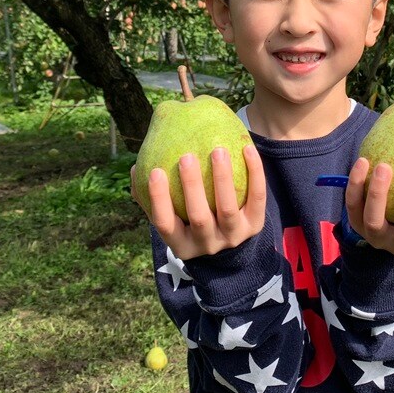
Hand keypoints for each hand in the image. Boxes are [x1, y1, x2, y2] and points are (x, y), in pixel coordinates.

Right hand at [130, 144, 266, 260]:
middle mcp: (208, 245)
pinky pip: (256, 197)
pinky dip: (254, 173)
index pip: (165, 224)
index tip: (155, 171)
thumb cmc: (191, 222)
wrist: (231, 243)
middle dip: (191, 187)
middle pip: (199, 217)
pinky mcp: (255, 226)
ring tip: (217, 151)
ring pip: (228, 209)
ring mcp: (233, 238)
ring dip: (222, 179)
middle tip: (186, 157)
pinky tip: (247, 148)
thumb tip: (137, 168)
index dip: (158, 199)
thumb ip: (153, 197)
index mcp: (181, 245)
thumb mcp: (173, 218)